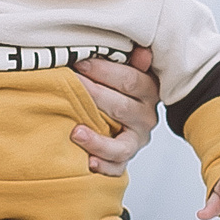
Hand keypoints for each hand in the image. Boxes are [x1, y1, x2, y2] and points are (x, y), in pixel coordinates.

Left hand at [70, 47, 160, 176]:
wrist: (122, 118)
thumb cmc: (119, 89)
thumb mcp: (128, 70)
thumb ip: (133, 61)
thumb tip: (142, 52)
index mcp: (149, 92)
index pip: (131, 80)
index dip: (104, 71)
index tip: (80, 64)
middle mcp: (145, 118)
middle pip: (121, 108)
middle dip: (94, 96)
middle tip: (70, 86)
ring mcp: (135, 141)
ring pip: (121, 145)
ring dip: (97, 140)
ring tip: (76, 132)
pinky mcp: (124, 159)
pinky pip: (116, 167)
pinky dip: (103, 166)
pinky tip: (88, 162)